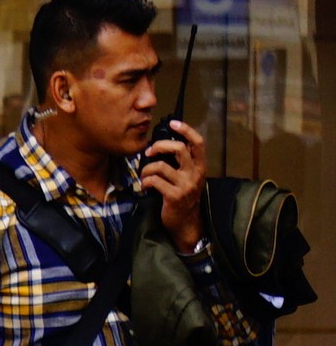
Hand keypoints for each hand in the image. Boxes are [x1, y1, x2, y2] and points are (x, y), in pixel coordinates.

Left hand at [139, 115, 208, 250]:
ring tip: (144, 175)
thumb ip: (182, 163)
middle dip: (159, 146)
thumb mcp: (188, 178)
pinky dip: (145, 182)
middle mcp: (195, 173)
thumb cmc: (183, 197)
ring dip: (147, 169)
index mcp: (200, 166)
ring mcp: (185, 185)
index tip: (173, 123)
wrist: (186, 222)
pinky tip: (145, 186)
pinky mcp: (174, 196)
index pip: (198, 142)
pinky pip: (154, 181)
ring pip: (161, 166)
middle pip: (178, 149)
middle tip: (149, 152)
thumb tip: (163, 146)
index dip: (186, 130)